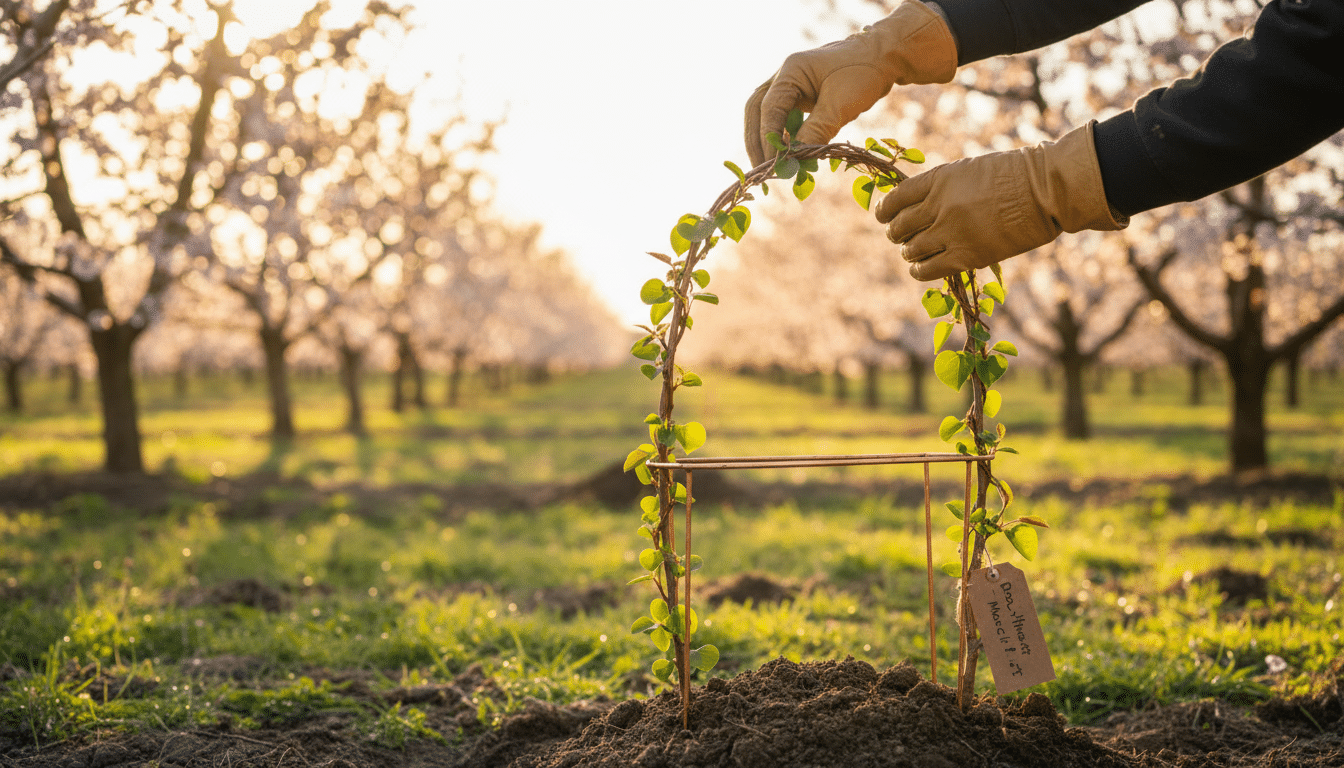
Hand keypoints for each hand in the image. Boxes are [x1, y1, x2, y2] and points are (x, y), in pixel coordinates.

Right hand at [743, 1, 956, 167]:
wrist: (883, 58)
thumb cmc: (863, 74)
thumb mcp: (841, 105)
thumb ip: (816, 130)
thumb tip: (794, 159)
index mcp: (791, 70)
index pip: (769, 107)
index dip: (768, 138)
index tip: (773, 163)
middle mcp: (784, 75)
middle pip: (757, 110)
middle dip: (757, 141)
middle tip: (762, 170)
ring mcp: (790, 85)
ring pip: (766, 114)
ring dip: (766, 140)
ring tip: (771, 167)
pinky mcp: (800, 96)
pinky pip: (783, 117)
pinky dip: (782, 136)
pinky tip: (788, 155)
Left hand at [875, 122, 1127, 280]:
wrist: (1046, 191)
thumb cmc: (1015, 175)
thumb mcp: (970, 170)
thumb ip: (943, 186)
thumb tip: (920, 204)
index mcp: (940, 179)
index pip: (897, 198)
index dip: (885, 209)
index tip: (883, 216)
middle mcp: (940, 206)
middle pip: (899, 226)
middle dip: (895, 232)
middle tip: (899, 236)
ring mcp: (952, 232)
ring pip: (911, 249)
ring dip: (908, 251)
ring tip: (912, 252)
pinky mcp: (966, 256)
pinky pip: (928, 269)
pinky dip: (919, 270)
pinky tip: (919, 268)